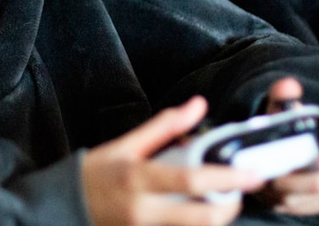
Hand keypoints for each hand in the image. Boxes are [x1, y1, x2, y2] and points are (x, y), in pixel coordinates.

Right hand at [81, 96, 264, 225]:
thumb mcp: (127, 144)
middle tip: (243, 189)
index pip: (191, 181)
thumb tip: (198, 105)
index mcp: (140, 179)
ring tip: (225, 197)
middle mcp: (145, 211)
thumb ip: (165, 126)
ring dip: (217, 216)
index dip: (227, 178)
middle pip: (202, 218)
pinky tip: (202, 208)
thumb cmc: (98, 172)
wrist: (66, 206)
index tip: (253, 172)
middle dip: (231, 206)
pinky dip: (197, 222)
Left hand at [256, 77, 318, 214]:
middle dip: (298, 178)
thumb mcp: (286, 106)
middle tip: (272, 172)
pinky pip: (304, 206)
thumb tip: (287, 86)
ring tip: (264, 177)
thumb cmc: (292, 123)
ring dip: (286, 189)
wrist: (290, 144)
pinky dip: (282, 198)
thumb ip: (284, 95)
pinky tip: (266, 187)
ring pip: (312, 195)